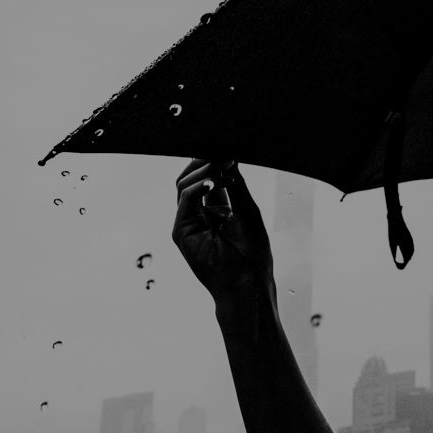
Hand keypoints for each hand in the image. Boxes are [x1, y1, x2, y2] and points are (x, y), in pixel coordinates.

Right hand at [173, 159, 273, 299]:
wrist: (247, 282)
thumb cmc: (251, 252)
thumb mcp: (247, 210)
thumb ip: (235, 184)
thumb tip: (229, 157)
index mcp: (215, 209)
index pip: (208, 177)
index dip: (216, 161)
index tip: (231, 150)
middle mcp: (198, 214)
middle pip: (192, 178)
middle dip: (205, 161)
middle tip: (223, 151)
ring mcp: (188, 222)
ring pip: (184, 185)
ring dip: (203, 170)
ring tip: (221, 163)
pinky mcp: (181, 231)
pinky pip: (184, 200)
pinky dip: (198, 187)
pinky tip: (213, 181)